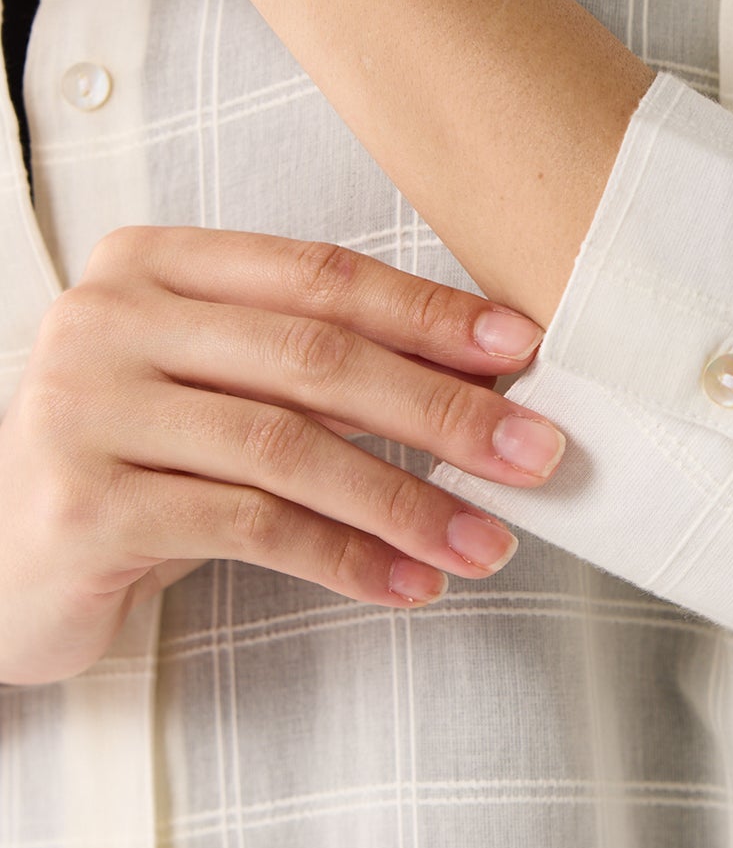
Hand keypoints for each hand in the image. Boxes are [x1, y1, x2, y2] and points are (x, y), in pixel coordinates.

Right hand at [0, 225, 567, 686]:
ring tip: (488, 539)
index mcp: (151, 263)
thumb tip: (481, 385)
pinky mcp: (83, 504)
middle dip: (441, 407)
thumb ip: (312, 369)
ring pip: (288, 447)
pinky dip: (347, 558)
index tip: (522, 348)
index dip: (428, 312)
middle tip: (535, 451)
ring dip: (407, 499)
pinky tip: (410, 583)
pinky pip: (250, 526)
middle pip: (313, 355)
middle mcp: (107, 318)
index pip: (318, 275)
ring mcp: (83, 408)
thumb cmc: (134, 468)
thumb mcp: (216, 393)